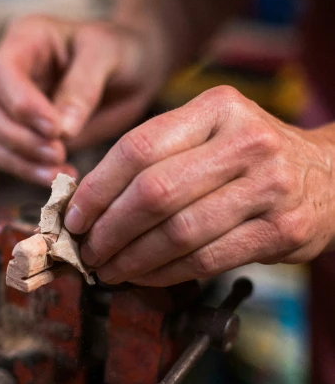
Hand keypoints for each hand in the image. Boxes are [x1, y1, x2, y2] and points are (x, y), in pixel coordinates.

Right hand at [0, 15, 167, 184]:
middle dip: (16, 137)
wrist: (136, 69)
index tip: (55, 130)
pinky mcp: (24, 134)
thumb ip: (83, 86)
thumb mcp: (109, 54)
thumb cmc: (122, 50)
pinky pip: (11, 158)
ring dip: (21, 161)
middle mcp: (9, 71)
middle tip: (58, 154)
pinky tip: (62, 179)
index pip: (2, 73)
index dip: (22, 105)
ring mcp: (11, 104)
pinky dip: (31, 172)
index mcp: (25, 38)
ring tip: (61, 174)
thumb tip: (61, 131)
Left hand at [64, 86, 334, 286]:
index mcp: (217, 108)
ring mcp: (268, 186)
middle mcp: (246, 141)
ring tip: (109, 268)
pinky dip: (164, 273)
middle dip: (109, 229)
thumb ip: (157, 155)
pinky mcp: (281, 229)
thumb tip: (86, 199)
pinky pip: (205, 259)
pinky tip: (144, 276)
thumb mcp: (211, 133)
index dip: (96, 188)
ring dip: (132, 258)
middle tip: (87, 250)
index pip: (138, 147)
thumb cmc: (252, 157)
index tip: (74, 216)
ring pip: (178, 231)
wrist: (330, 177)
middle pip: (154, 192)